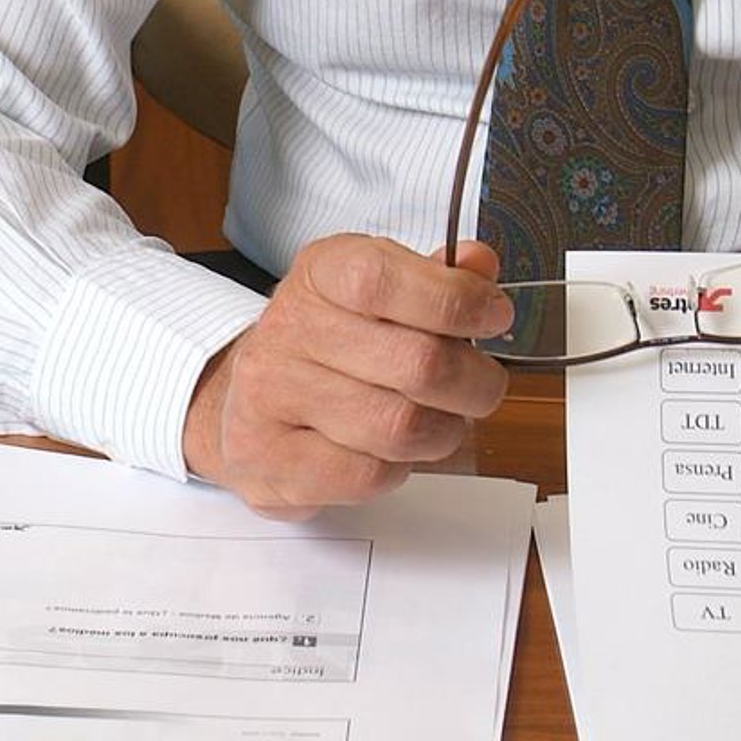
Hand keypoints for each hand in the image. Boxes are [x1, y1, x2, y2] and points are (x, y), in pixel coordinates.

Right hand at [182, 233, 512, 517]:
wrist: (246, 401)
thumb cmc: (329, 344)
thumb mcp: (379, 291)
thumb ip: (437, 277)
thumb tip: (480, 265)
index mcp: (321, 273)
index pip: (385, 280)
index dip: (456, 301)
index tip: (494, 316)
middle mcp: (288, 328)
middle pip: (417, 363)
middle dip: (474, 382)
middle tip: (482, 385)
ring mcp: (271, 397)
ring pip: (400, 427)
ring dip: (443, 430)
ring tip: (441, 421)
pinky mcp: (270, 462)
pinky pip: (368, 475)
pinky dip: (400, 468)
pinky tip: (392, 451)